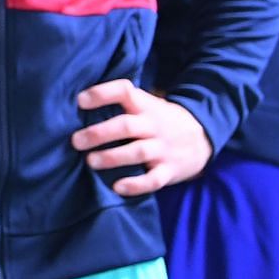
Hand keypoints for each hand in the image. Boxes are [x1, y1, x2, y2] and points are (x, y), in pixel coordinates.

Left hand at [71, 79, 211, 195]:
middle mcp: (154, 125)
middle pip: (126, 126)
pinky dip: (136, 185)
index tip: (80, 101)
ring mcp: (163, 149)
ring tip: (90, 161)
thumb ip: (122, 104)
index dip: (102, 94)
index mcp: (145, 106)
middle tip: (76, 141)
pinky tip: (117, 187)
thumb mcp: (146, 105)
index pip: (124, 91)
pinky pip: (153, 180)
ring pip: (137, 152)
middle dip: (99, 133)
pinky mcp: (169, 171)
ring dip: (112, 157)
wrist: (202, 138)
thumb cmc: (160, 120)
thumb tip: (77, 105)